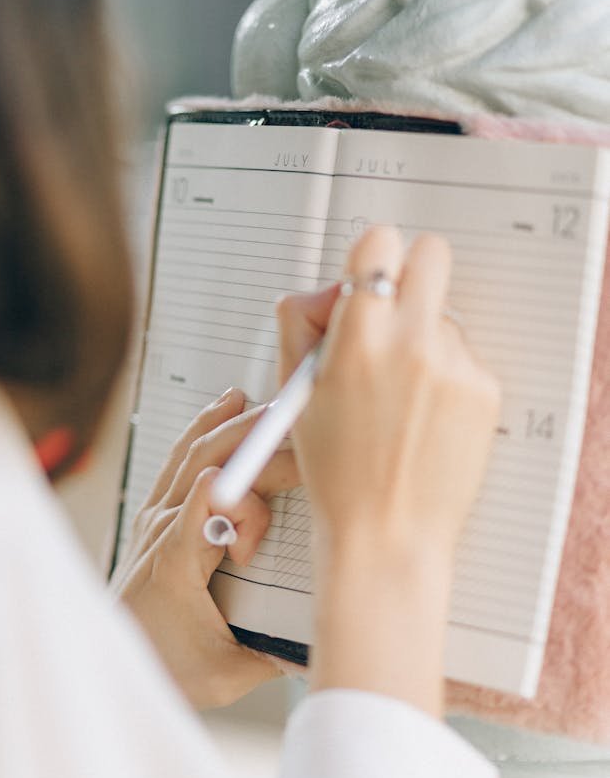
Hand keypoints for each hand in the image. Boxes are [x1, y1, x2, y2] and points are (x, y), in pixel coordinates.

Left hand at [112, 388, 298, 708]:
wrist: (115, 658)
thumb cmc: (169, 667)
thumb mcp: (228, 675)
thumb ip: (279, 658)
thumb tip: (331, 642)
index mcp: (177, 565)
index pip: (210, 508)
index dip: (250, 498)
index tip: (288, 491)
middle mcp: (161, 531)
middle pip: (209, 468)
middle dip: (254, 444)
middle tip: (296, 428)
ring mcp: (154, 516)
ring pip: (192, 454)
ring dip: (227, 425)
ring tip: (257, 402)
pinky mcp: (154, 511)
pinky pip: (179, 458)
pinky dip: (203, 429)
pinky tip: (222, 408)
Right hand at [277, 227, 500, 715]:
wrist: (386, 532)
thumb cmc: (336, 472)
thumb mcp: (295, 393)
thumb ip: (300, 324)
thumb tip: (330, 291)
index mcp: (357, 339)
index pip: (379, 245)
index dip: (370, 259)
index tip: (367, 279)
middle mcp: (411, 343)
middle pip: (431, 256)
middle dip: (411, 273)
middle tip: (393, 313)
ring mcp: (454, 365)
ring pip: (443, 317)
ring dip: (422, 340)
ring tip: (398, 396)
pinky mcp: (483, 389)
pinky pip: (463, 357)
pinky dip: (444, 375)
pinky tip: (422, 416)